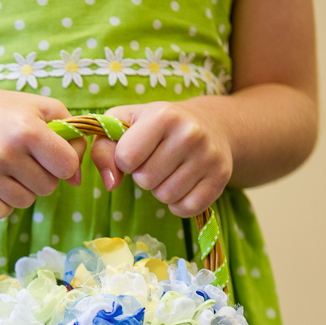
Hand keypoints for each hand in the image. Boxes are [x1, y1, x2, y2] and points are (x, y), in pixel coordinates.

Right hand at [0, 83, 87, 220]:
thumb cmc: (3, 111)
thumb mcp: (41, 108)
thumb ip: (72, 136)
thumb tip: (78, 180)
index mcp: (27, 129)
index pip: (68, 166)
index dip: (64, 162)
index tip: (50, 153)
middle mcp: (4, 152)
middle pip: (48, 187)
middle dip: (42, 176)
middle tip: (23, 158)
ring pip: (25, 202)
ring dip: (21, 189)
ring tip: (6, 168)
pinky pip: (1, 213)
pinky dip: (1, 202)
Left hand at [90, 101, 232, 217]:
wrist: (211, 124)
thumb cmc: (156, 126)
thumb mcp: (123, 123)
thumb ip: (104, 150)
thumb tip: (111, 184)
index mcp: (163, 116)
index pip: (126, 158)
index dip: (124, 160)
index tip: (136, 150)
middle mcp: (190, 134)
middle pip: (145, 180)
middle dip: (143, 175)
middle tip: (156, 160)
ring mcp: (209, 156)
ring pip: (165, 196)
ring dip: (160, 189)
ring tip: (170, 169)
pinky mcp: (221, 178)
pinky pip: (186, 208)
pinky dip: (179, 202)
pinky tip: (184, 183)